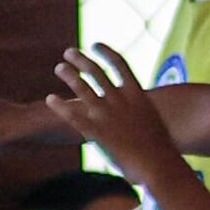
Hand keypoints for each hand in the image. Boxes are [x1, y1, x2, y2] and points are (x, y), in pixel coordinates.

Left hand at [47, 44, 179, 185]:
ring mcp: (106, 114)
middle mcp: (120, 99)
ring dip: (69, 74)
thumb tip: (139, 109)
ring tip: (59, 67)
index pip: (120, 64)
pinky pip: (71, 113)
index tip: (95, 45)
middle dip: (81, 60)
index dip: (106, 52)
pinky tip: (50, 98)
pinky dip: (59, 104)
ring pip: (82, 87)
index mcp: (137, 94)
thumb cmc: (159, 148)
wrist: (158, 164)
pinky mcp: (95, 130)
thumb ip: (140, 111)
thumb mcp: (152, 121)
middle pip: (97, 72)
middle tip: (69, 53)